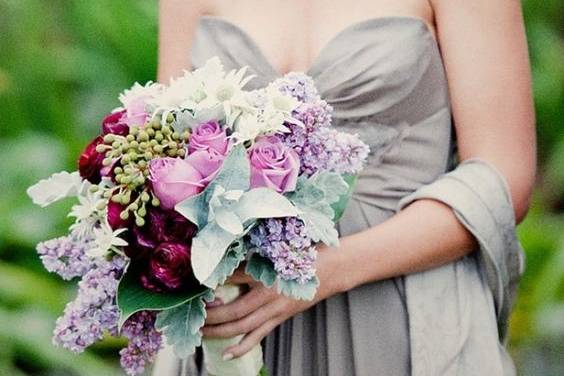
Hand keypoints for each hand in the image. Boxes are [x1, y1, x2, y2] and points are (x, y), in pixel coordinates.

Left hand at [202, 246, 344, 359]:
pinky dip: (242, 347)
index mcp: (267, 272)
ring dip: (219, 332)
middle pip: (234, 310)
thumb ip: (251, 258)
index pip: (233, 278)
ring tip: (201, 333)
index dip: (213, 282)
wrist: (331, 270)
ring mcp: (275, 309)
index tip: (196, 283)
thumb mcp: (276, 251)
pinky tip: (226, 355)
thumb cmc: (303, 256)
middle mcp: (269, 293)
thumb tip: (225, 262)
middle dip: (211, 316)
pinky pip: (258, 335)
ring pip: (242, 326)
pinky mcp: (280, 318)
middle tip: (195, 315)